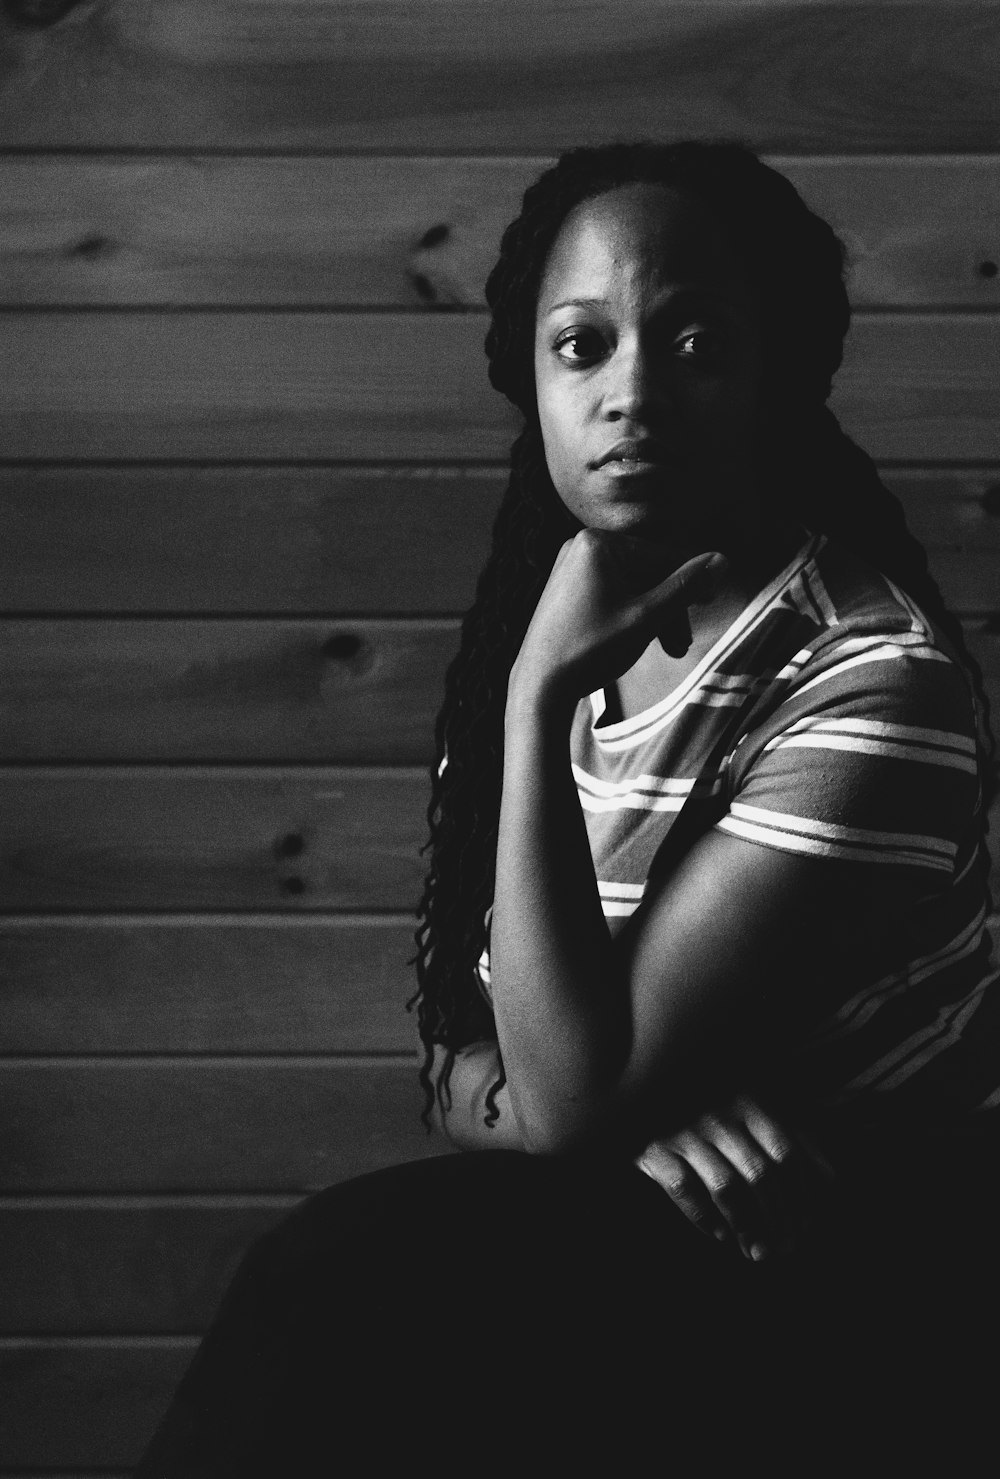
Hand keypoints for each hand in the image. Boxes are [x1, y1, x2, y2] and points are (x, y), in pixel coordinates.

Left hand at [509, 530, 726, 705]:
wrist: (539, 685)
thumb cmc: (592, 649)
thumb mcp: (647, 617)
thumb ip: (686, 587)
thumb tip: (723, 560)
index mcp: (597, 542)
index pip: (660, 558)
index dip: (690, 581)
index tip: (712, 601)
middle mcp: (580, 545)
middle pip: (645, 572)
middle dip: (667, 608)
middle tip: (681, 645)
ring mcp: (570, 566)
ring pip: (630, 586)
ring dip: (652, 615)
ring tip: (666, 650)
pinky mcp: (565, 588)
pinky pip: (610, 593)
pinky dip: (629, 614)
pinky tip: (638, 641)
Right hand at [635, 1094, 834, 1261]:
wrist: (645, 1084)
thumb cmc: (711, 1101)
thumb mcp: (756, 1106)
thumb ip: (794, 1135)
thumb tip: (831, 1179)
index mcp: (749, 1102)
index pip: (787, 1155)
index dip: (802, 1196)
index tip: (807, 1227)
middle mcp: (719, 1116)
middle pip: (761, 1176)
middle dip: (778, 1218)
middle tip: (785, 1248)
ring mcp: (685, 1132)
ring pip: (726, 1188)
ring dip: (747, 1227)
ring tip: (758, 1251)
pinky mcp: (655, 1150)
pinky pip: (684, 1191)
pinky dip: (705, 1218)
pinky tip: (721, 1235)